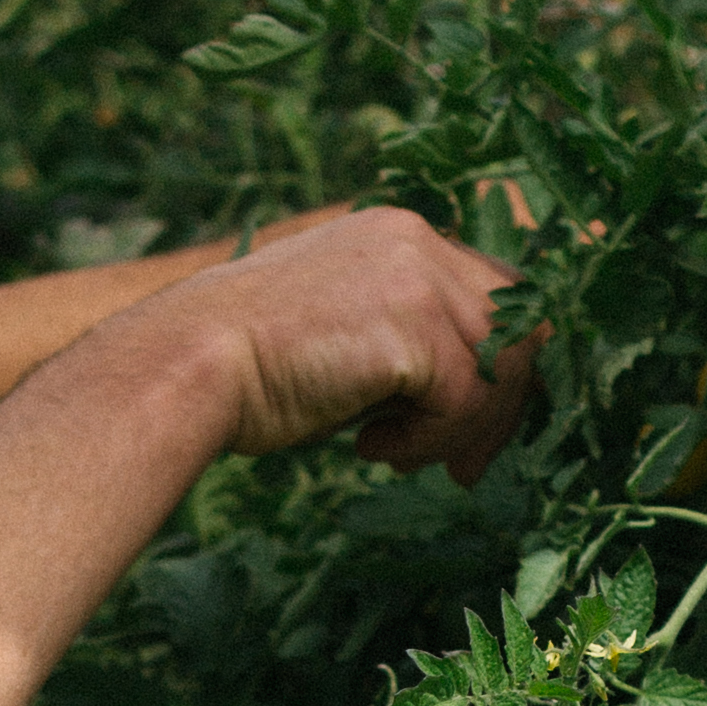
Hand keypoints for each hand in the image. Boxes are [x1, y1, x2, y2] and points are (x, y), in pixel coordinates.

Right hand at [167, 202, 533, 485]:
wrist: (187, 363)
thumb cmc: (249, 367)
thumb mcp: (345, 336)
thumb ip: (408, 345)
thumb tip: (476, 401)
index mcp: (400, 235)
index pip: (496, 297)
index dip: (496, 371)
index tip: (465, 436)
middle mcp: (418, 239)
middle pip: (519, 326)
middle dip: (502, 408)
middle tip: (464, 470)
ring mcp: (418, 274)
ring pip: (503, 366)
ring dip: (464, 431)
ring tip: (402, 458)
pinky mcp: (412, 322)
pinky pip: (466, 399)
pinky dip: (430, 442)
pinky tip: (370, 448)